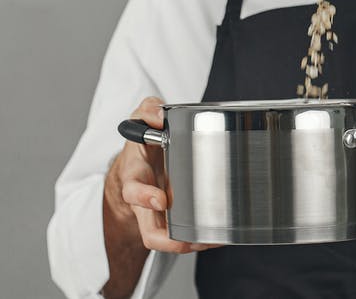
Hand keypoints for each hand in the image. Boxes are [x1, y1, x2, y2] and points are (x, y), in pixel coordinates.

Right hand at [105, 97, 221, 253]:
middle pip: (149, 231)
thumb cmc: (142, 143)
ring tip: (212, 240)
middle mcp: (146, 202)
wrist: (138, 163)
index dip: (145, 198)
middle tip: (190, 240)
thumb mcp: (141, 120)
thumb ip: (147, 111)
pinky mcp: (176, 216)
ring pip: (167, 240)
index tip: (160, 200)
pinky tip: (221, 235)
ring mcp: (161, 214)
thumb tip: (159, 114)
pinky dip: (203, 238)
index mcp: (136, 177)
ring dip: (190, 243)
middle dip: (167, 239)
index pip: (133, 192)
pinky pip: (186, 234)